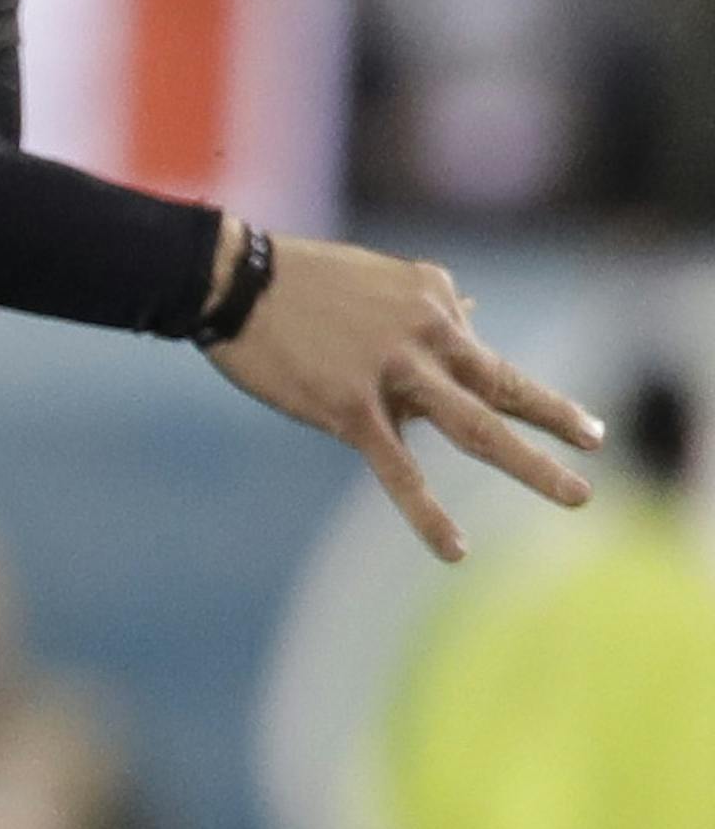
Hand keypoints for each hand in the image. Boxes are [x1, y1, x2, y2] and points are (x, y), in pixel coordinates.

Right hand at [205, 228, 604, 561]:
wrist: (232, 278)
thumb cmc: (297, 279)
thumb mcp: (374, 279)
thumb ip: (424, 300)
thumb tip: (472, 314)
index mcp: (428, 297)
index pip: (481, 353)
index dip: (518, 389)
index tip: (558, 414)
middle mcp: (423, 331)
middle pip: (502, 384)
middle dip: (554, 416)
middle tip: (596, 442)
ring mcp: (392, 371)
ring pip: (476, 426)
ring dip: (532, 463)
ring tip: (576, 494)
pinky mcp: (352, 408)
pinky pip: (400, 471)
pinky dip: (430, 513)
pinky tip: (455, 550)